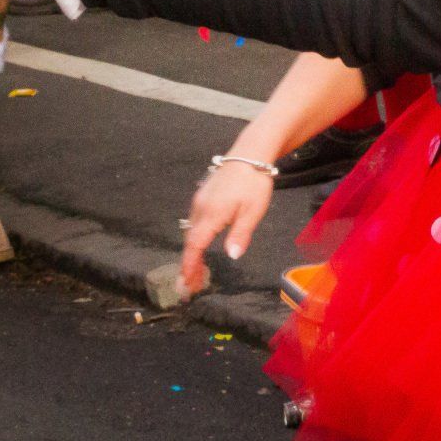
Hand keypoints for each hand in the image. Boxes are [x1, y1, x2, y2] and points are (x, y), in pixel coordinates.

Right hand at [179, 160, 274, 297]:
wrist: (249, 154)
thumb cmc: (254, 183)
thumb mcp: (253, 211)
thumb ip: (241, 234)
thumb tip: (232, 256)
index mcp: (211, 215)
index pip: (195, 246)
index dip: (189, 266)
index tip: (186, 284)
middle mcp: (200, 208)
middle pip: (190, 242)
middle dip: (189, 265)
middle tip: (191, 287)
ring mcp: (199, 201)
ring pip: (190, 232)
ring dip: (191, 253)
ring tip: (196, 273)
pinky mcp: (202, 196)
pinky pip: (194, 222)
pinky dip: (194, 239)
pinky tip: (201, 246)